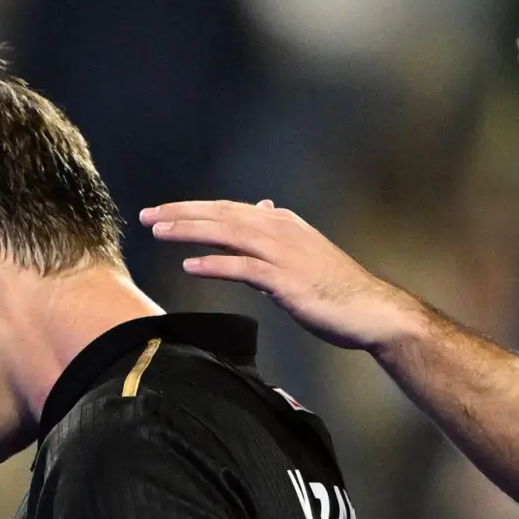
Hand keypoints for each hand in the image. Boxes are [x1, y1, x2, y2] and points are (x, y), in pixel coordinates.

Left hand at [142, 199, 422, 352]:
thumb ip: (280, 231)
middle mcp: (280, 231)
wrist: (371, 310)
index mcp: (283, 223)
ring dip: (190, 231)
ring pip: (228, 234)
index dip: (193, 208)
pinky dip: (215, 264)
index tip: (163, 211)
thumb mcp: (306, 250)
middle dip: (182, 213)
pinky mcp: (285, 280)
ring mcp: (283, 254)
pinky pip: (243, 268)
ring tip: (159, 232)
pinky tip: (190, 266)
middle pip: (221, 215)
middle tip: (147, 216)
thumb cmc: (338, 287)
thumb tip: (263, 207)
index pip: (229, 209)